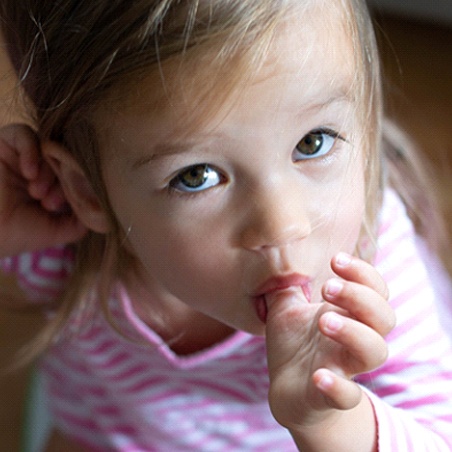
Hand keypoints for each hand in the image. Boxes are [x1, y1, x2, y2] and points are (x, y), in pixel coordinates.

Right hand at [0, 124, 85, 256]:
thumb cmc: (11, 234)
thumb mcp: (53, 232)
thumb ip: (78, 222)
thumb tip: (102, 213)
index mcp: (50, 189)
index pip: (75, 176)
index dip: (73, 188)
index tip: (60, 207)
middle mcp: (38, 171)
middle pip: (64, 161)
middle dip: (61, 181)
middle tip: (49, 201)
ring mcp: (21, 156)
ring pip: (48, 147)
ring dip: (47, 170)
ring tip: (36, 191)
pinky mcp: (3, 144)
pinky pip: (25, 133)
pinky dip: (31, 151)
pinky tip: (29, 172)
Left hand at [265, 253, 394, 432]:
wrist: (286, 392)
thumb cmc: (293, 344)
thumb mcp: (285, 306)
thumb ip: (285, 281)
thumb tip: (274, 250)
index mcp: (346, 314)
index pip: (374, 289)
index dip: (363, 273)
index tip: (335, 259)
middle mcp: (354, 339)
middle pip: (383, 317)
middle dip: (360, 297)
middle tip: (327, 287)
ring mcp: (344, 368)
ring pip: (375, 352)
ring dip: (353, 332)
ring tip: (323, 321)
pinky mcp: (331, 397)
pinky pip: (347, 397)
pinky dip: (337, 387)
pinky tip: (318, 376)